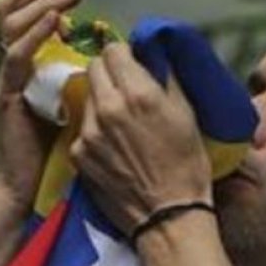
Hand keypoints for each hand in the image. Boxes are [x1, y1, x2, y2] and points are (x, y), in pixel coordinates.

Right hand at [0, 0, 83, 211]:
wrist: (30, 189)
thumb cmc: (62, 152)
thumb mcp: (82, 102)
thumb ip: (89, 76)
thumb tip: (119, 53)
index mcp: (32, 63)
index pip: (27, 13)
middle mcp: (15, 65)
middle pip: (9, 9)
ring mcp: (9, 78)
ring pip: (10, 24)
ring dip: (41, 4)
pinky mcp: (8, 95)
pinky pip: (17, 56)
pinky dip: (35, 34)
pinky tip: (55, 23)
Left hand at [70, 43, 212, 235]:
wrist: (168, 216)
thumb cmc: (186, 165)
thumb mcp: (187, 113)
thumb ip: (167, 76)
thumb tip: (155, 52)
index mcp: (138, 94)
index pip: (113, 49)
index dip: (124, 55)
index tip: (132, 65)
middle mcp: (108, 108)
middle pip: (93, 68)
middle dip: (108, 72)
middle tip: (125, 88)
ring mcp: (88, 133)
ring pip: (86, 97)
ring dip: (100, 100)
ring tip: (120, 120)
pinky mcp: (78, 155)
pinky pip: (82, 128)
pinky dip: (94, 130)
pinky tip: (112, 145)